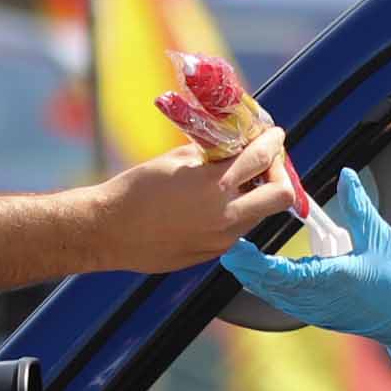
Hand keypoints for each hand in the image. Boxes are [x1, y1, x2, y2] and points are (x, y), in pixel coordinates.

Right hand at [84, 128, 294, 273]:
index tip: (275, 136)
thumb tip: (235, 147)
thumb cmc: (136, 190)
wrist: (109, 230)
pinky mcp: (212, 254)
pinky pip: (237, 231)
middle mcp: (226, 216)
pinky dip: (235, 213)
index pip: (262, 158)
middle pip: (281, 196)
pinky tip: (214, 204)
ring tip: (237, 182)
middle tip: (266, 163)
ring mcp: (221, 240)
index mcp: (215, 186)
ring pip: (260, 215)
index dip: (273, 142)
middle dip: (279, 174)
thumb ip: (212, 154)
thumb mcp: (177, 159)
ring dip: (257, 196)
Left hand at [218, 172, 390, 368]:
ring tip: (238, 257)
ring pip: (274, 295)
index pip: (282, 273)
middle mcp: (319, 299)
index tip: (237, 247)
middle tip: (228, 246)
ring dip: (255, 277)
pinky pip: (285, 300)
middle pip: (269, 285)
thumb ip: (359, 206)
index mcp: (332, 279)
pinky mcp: (318, 314)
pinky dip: (269, 286)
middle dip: (246, 267)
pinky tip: (261, 274)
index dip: (255, 262)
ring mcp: (316, 310)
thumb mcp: (381, 237)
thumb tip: (347, 176)